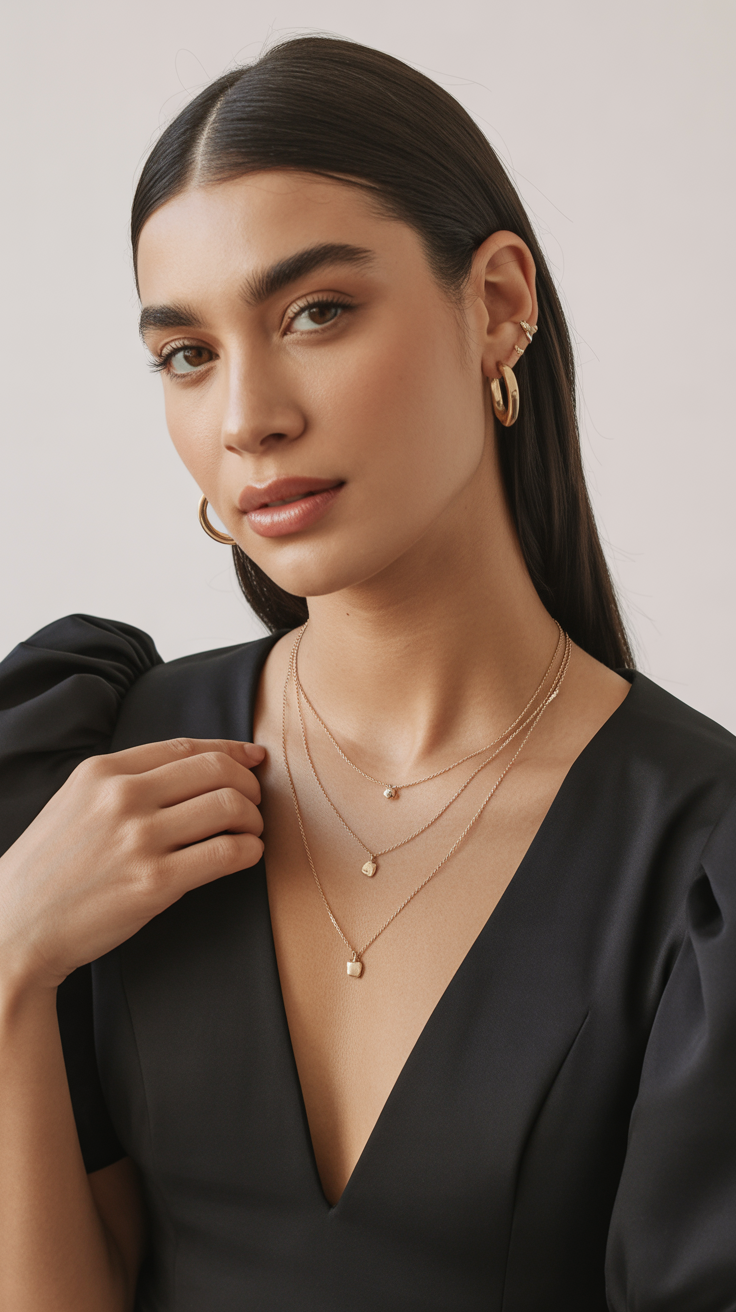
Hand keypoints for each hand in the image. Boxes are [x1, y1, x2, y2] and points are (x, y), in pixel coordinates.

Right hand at [0, 738, 264, 991]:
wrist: (16, 926)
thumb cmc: (52, 869)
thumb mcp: (76, 803)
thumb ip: (126, 781)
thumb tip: (195, 768)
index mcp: (101, 772)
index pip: (186, 747)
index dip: (231, 751)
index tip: (253, 758)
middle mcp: (121, 797)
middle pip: (216, 770)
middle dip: (248, 784)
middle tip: (254, 803)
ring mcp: (138, 838)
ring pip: (229, 806)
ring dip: (253, 819)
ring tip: (250, 832)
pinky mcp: (155, 882)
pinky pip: (227, 852)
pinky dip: (249, 851)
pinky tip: (246, 856)